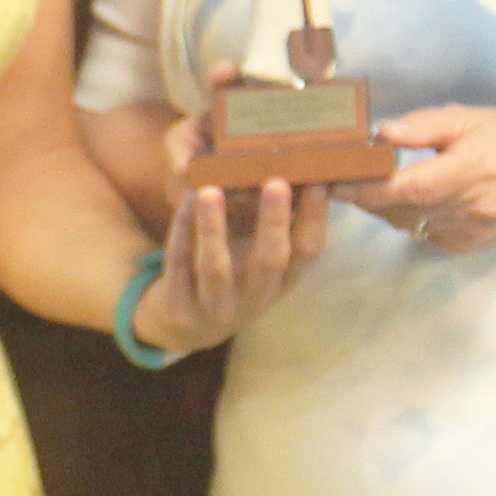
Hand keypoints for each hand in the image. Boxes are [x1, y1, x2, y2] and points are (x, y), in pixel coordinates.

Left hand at [134, 167, 327, 354]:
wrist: (184, 327)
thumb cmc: (232, 278)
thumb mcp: (258, 258)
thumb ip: (274, 223)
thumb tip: (297, 168)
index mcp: (281, 283)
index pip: (307, 253)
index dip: (314, 219)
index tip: (317, 182)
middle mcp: (253, 299)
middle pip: (269, 262)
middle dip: (273, 222)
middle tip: (277, 182)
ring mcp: (214, 308)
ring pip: (216, 269)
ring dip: (213, 229)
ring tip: (210, 191)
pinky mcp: (178, 307)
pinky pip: (178, 266)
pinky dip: (181, 233)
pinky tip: (184, 202)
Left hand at [346, 106, 495, 253]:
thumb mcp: (469, 119)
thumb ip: (424, 125)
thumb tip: (381, 133)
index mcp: (474, 169)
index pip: (412, 187)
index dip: (370, 188)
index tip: (337, 180)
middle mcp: (471, 208)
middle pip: (402, 209)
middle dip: (364, 196)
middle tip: (336, 178)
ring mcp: (468, 233)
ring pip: (406, 224)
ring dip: (380, 207)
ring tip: (362, 185)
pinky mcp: (464, 247)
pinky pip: (419, 234)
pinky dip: (403, 217)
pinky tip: (399, 200)